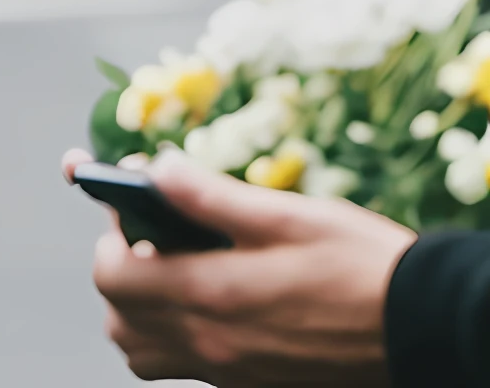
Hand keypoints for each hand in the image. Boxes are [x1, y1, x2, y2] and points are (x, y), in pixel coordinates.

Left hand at [64, 148, 411, 385]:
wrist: (426, 328)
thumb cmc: (360, 264)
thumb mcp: (285, 214)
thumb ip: (209, 195)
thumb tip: (154, 167)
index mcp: (210, 295)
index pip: (110, 274)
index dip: (106, 230)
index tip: (119, 198)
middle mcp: (212, 344)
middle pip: (118, 317)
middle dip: (118, 266)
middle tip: (150, 229)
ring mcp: (232, 372)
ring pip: (144, 351)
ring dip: (140, 308)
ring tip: (173, 265)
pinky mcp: (254, 385)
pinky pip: (186, 367)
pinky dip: (175, 335)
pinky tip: (211, 298)